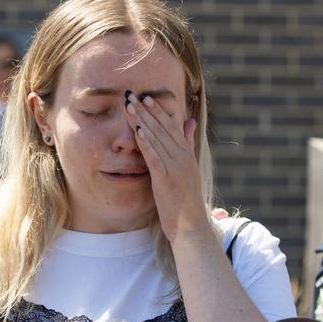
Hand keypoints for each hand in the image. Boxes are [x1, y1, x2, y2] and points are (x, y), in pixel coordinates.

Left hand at [124, 91, 209, 241]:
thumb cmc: (187, 202)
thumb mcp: (188, 170)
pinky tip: (138, 131)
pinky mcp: (166, 180)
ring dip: (143, 121)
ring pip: (157, 139)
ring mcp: (175, 168)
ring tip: (131, 107)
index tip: (147, 97)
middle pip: (163, 129)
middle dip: (148, 111)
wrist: (191, 226)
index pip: (172, 127)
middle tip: (134, 95)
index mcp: (187, 155)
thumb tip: (190, 122)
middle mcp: (183, 158)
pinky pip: (155, 158)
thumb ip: (187, 145)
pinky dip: (147, 143)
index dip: (159, 111)